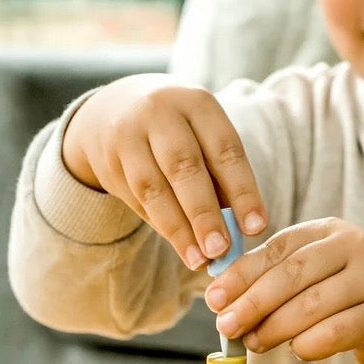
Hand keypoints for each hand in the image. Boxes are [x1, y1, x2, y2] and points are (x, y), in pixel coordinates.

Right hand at [62, 73, 266, 269]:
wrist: (115, 108)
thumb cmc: (182, 133)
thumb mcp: (205, 138)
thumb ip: (222, 179)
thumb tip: (239, 233)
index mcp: (198, 104)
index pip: (225, 150)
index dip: (243, 191)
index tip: (256, 227)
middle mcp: (160, 112)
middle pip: (184, 167)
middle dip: (204, 213)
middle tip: (221, 250)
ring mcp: (128, 134)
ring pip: (153, 187)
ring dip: (178, 229)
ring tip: (199, 259)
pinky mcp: (107, 158)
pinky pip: (135, 198)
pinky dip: (160, 224)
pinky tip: (179, 245)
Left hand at [204, 218, 363, 363]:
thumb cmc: (353, 297)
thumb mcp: (321, 273)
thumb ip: (280, 278)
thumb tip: (224, 299)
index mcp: (331, 230)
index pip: (279, 247)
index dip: (242, 273)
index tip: (214, 297)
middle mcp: (356, 246)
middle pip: (293, 274)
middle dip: (253, 302)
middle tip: (227, 325)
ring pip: (312, 304)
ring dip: (275, 327)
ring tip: (256, 342)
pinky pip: (336, 332)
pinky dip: (308, 344)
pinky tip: (297, 350)